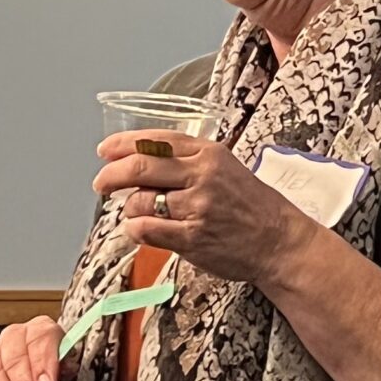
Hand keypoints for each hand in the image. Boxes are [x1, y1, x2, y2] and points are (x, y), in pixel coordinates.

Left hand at [93, 132, 315, 290]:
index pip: (156, 140)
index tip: (105, 150)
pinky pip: (146, 229)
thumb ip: (188, 162)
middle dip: (112, 174)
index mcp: (209, 153)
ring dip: (129, 207)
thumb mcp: (225, 168)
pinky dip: (135, 228)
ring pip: (140, 200)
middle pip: (140, 166)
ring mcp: (197, 207)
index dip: (123, 143)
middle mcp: (202, 176)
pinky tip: (140, 229)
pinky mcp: (193, 237)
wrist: (279, 241)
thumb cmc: (252, 206)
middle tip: (101, 182)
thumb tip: (141, 162)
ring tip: (136, 212)